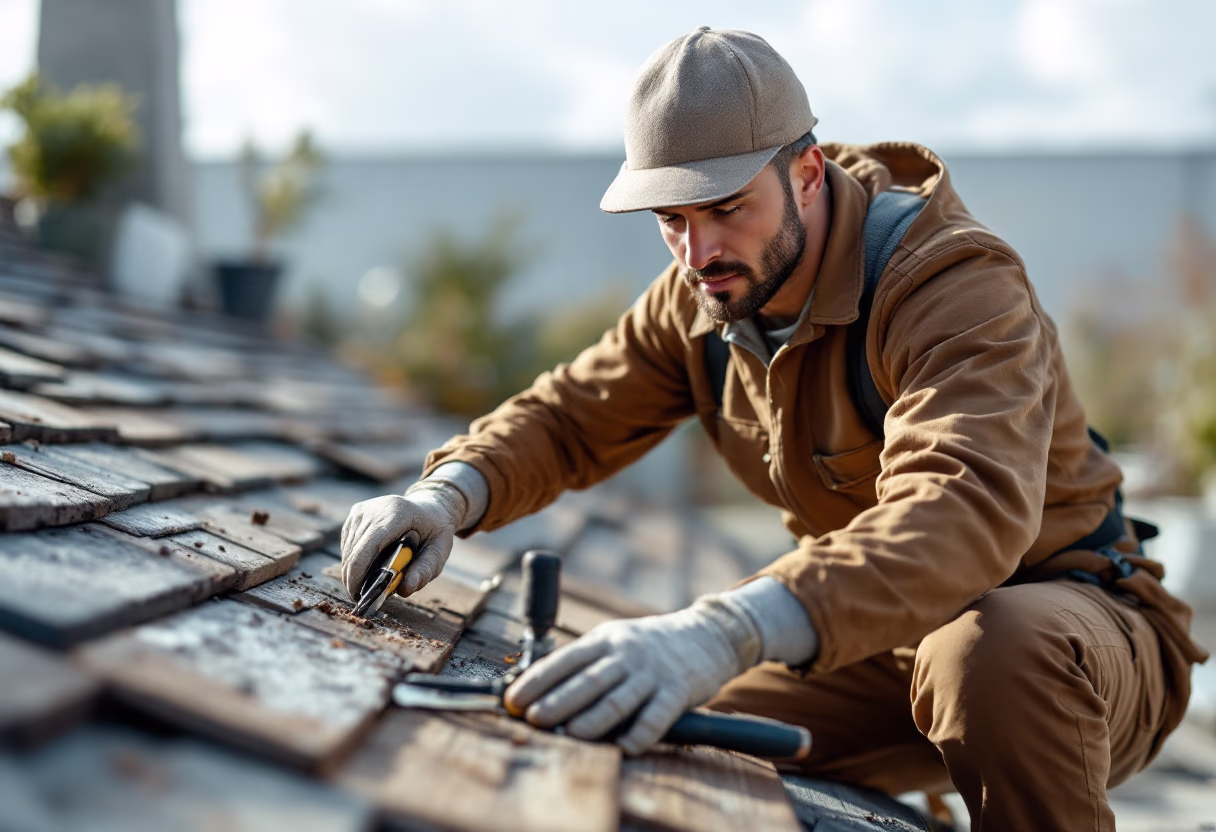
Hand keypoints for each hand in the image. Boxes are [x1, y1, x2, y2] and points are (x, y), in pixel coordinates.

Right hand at [339, 484, 465, 600]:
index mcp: (397, 513)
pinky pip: (347, 544)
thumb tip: (404, 590)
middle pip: (354, 551)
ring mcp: (362, 511)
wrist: (429, 506)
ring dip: (354, 571)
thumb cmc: (435, 531)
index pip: (368, 547)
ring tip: (370, 582)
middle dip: (355, 579)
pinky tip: (368, 567)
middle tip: (365, 597)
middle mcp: (375, 509)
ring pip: (348, 550)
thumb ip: (425, 570)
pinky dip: (354, 560)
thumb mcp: (440, 550)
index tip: (359, 596)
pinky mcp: (355, 515)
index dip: (358, 574)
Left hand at [503, 596, 761, 754]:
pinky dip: (640, 733)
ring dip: (592, 719)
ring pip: (617, 698)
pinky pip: (656, 715)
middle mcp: (626, 653)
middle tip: (533, 718)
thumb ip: (585, 662)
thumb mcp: (615, 640)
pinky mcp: (678, 690)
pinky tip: (624, 747)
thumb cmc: (649, 645)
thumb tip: (540, 688)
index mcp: (604, 639)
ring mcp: (652, 672)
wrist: (706, 635)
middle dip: (557, 700)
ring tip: (569, 734)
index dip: (537, 680)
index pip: (564, 660)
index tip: (514, 700)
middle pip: (587, 680)